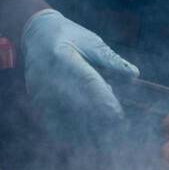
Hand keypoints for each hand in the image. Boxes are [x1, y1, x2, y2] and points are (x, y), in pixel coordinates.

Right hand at [19, 9, 138, 131]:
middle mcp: (47, 73)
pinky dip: (67, 130)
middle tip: (114, 126)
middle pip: (74, 102)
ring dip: (83, 128)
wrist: (36, 34)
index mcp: (63, 55)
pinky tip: (81, 135)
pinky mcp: (34, 97)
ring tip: (101, 130)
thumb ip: (111, 60)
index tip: (117, 115)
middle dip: (96, 118)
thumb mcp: (92, 42)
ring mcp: (37, 87)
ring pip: (61, 115)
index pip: (86, 81)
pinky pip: (51, 120)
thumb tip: (134, 75)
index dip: (103, 99)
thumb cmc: (69, 35)